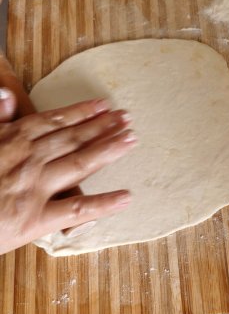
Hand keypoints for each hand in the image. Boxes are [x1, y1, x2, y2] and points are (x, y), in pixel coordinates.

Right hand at [0, 88, 135, 254]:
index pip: (56, 121)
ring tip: (132, 140)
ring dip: (109, 150)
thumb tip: (5, 94)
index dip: (83, 112)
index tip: (105, 106)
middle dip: (104, 127)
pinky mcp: (36, 220)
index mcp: (13, 140)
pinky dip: (103, 204)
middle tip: (128, 118)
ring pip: (80, 164)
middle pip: (74, 138)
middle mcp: (29, 160)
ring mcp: (35, 188)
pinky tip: (126, 198)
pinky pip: (76, 210)